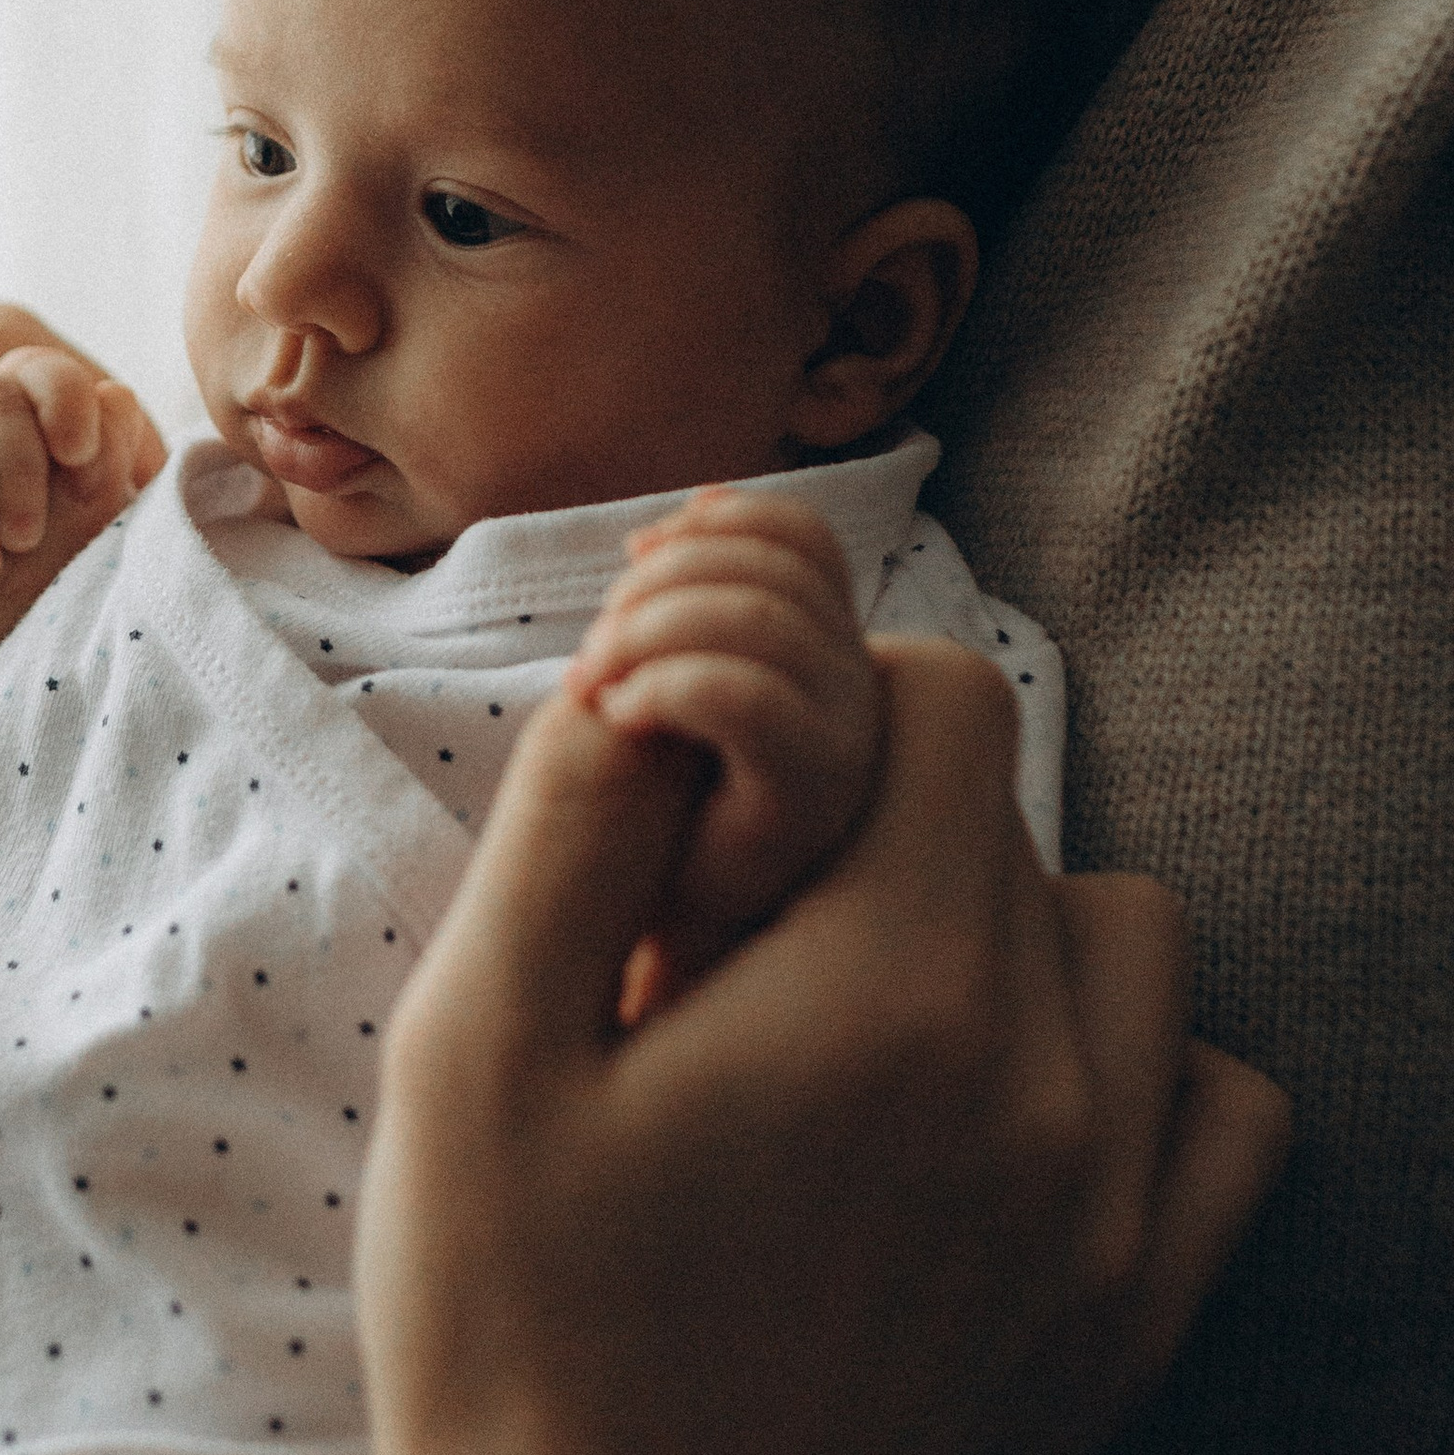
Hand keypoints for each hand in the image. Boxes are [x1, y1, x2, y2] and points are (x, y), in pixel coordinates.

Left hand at [0, 307, 160, 1172]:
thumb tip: (91, 474)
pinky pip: (54, 564)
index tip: (9, 551)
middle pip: (26, 392)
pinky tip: (83, 654)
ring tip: (55, 623)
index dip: (39, 412)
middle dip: (67, 454)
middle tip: (32, 579)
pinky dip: (91, 585)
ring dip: (83, 522)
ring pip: (53, 476)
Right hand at [354, 641, 1291, 1454]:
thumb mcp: (469, 1050)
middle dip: (878, 834)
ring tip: (854, 1038)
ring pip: (1129, 943)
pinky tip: (986, 1127)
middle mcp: (1046, 1083)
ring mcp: (1115, 1216)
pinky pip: (1221, 1111)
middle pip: (1018, 818)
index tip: (714, 840)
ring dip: (1006, 937)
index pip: (948, 696)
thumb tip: (656, 662)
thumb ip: (575, 814)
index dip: (818, 712)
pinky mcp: (1134, 1328)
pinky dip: (1129, 1076)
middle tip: (736, 963)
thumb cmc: (512, 1343)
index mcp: (888, 988)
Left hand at [567, 490, 882, 1005]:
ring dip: (650, 632)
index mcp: (824, 656)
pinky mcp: (804, 811)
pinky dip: (669, 685)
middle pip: (774, 570)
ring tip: (597, 688)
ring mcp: (843, 754)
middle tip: (598, 653)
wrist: (645, 948)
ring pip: (761, 623)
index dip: (715, 524)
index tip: (634, 561)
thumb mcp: (668, 678)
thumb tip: (702, 506)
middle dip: (662, 583)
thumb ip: (699, 599)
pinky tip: (619, 718)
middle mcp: (856, 698)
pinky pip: (750, 700)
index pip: (802, 538)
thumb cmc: (647, 816)